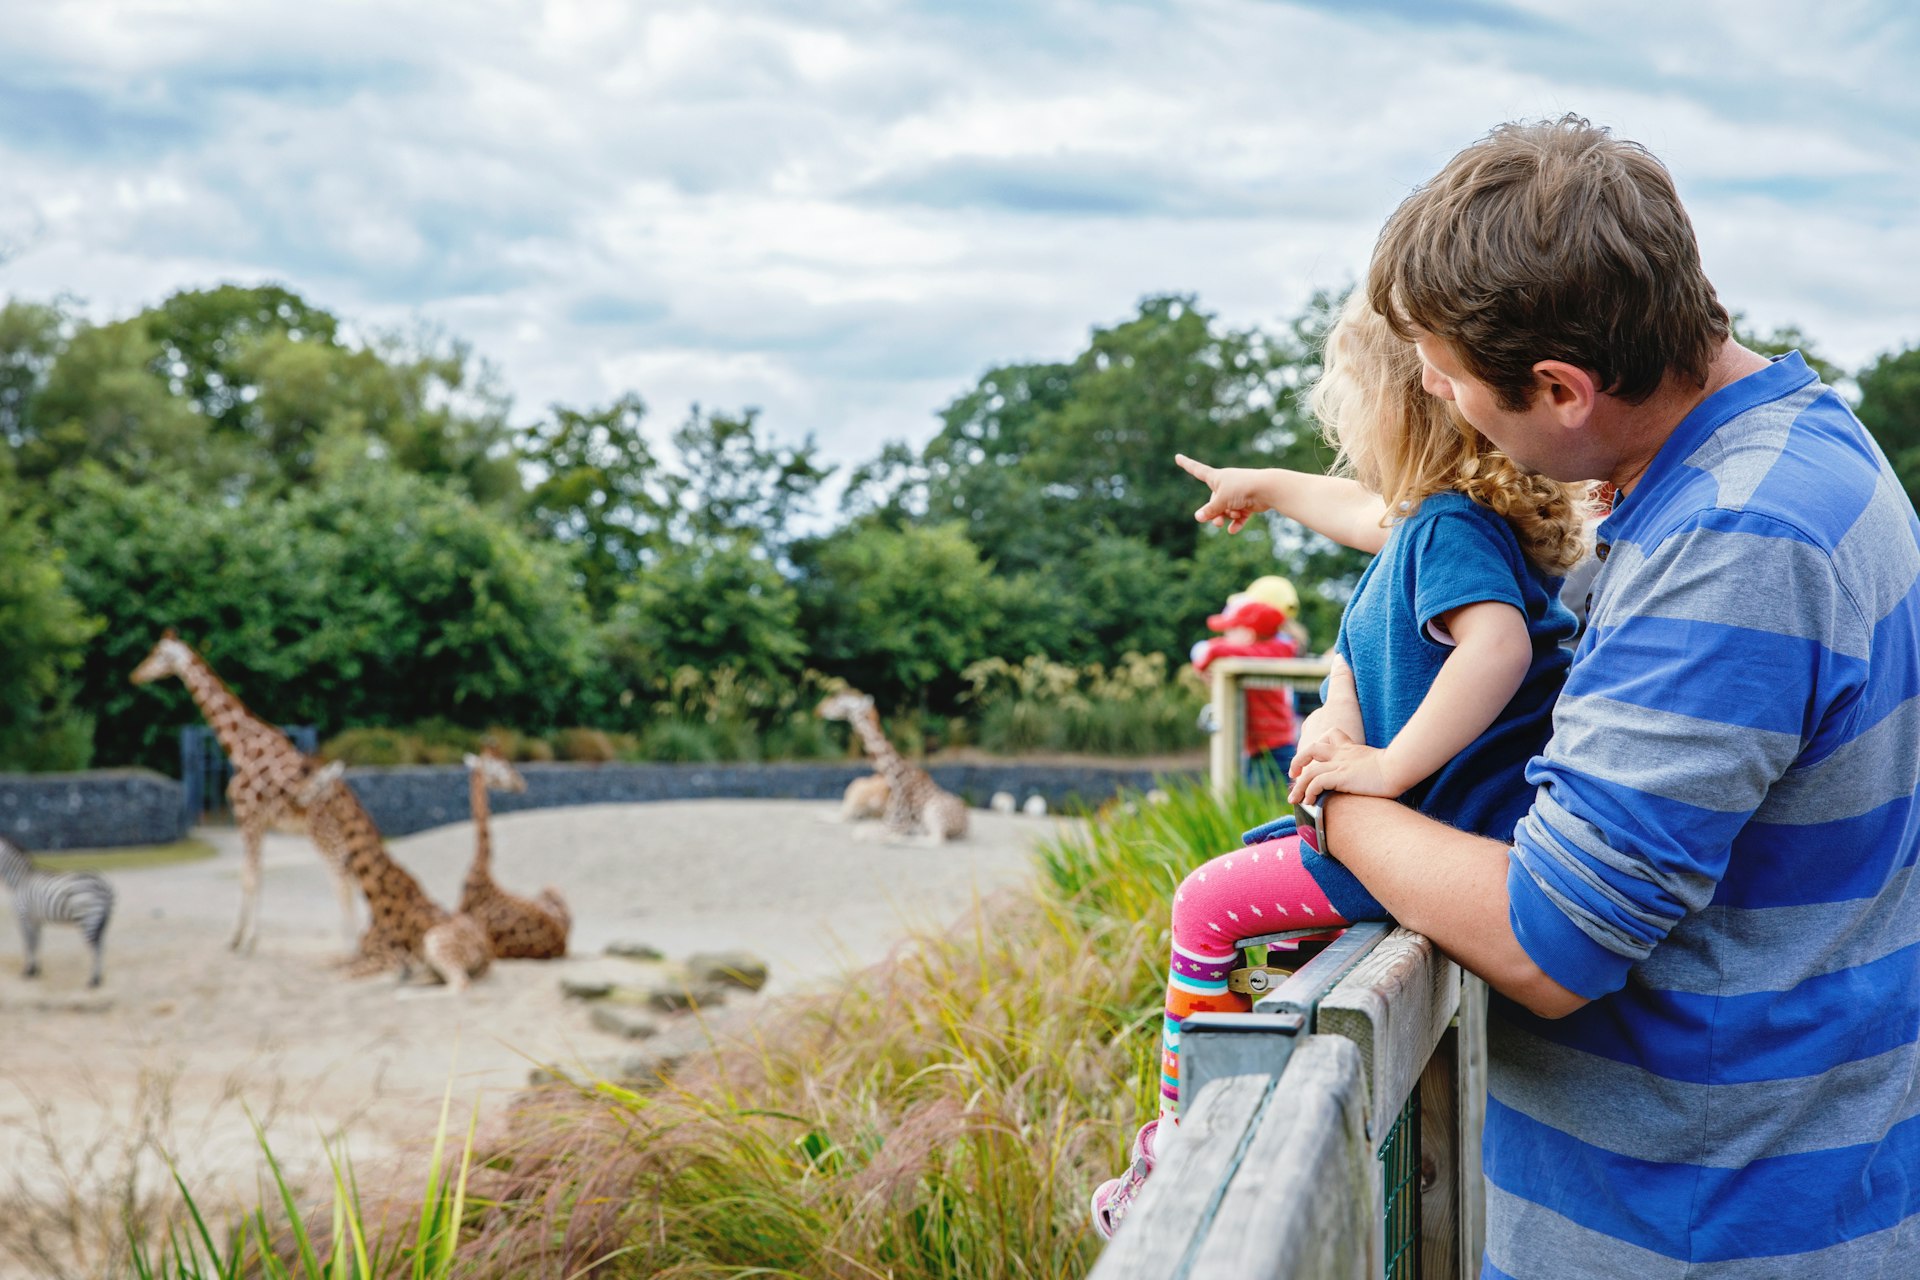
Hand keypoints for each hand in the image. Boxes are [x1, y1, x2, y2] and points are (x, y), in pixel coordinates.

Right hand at [1175, 454, 1272, 534]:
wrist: (1267, 489)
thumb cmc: (1242, 488)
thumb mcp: (1221, 500)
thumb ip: (1210, 510)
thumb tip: (1197, 517)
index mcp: (1217, 477)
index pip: (1197, 470)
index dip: (1187, 464)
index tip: (1177, 457)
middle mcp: (1226, 484)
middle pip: (1213, 501)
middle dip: (1214, 513)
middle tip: (1217, 523)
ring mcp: (1237, 493)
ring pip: (1226, 510)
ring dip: (1226, 517)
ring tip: (1230, 520)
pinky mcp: (1247, 503)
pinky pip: (1238, 516)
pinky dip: (1236, 523)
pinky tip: (1233, 530)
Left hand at [1288, 730, 1408, 805]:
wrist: (1400, 768)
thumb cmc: (1397, 769)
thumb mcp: (1380, 763)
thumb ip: (1372, 768)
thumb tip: (1376, 781)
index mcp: (1352, 749)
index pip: (1330, 736)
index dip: (1319, 746)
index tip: (1313, 760)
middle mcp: (1343, 754)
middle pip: (1311, 748)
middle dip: (1298, 762)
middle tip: (1294, 776)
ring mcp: (1341, 765)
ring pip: (1309, 770)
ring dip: (1299, 785)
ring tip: (1296, 799)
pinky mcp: (1341, 776)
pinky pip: (1316, 782)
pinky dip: (1309, 792)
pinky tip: (1310, 802)